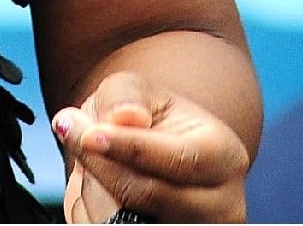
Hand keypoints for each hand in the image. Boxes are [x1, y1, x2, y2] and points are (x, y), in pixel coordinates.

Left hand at [53, 72, 248, 222]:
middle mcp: (222, 204)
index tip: (90, 136)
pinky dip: (93, 211)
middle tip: (78, 138)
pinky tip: (98, 188)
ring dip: (95, 190)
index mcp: (224, 155)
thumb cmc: (147, 117)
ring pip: (127, 220)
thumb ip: (125, 96)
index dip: (130, 148)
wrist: (145, 152)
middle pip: (149, 196)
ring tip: (94, 163)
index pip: (179, 159)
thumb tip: (123, 116)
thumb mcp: (137, 90)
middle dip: (103, 167)